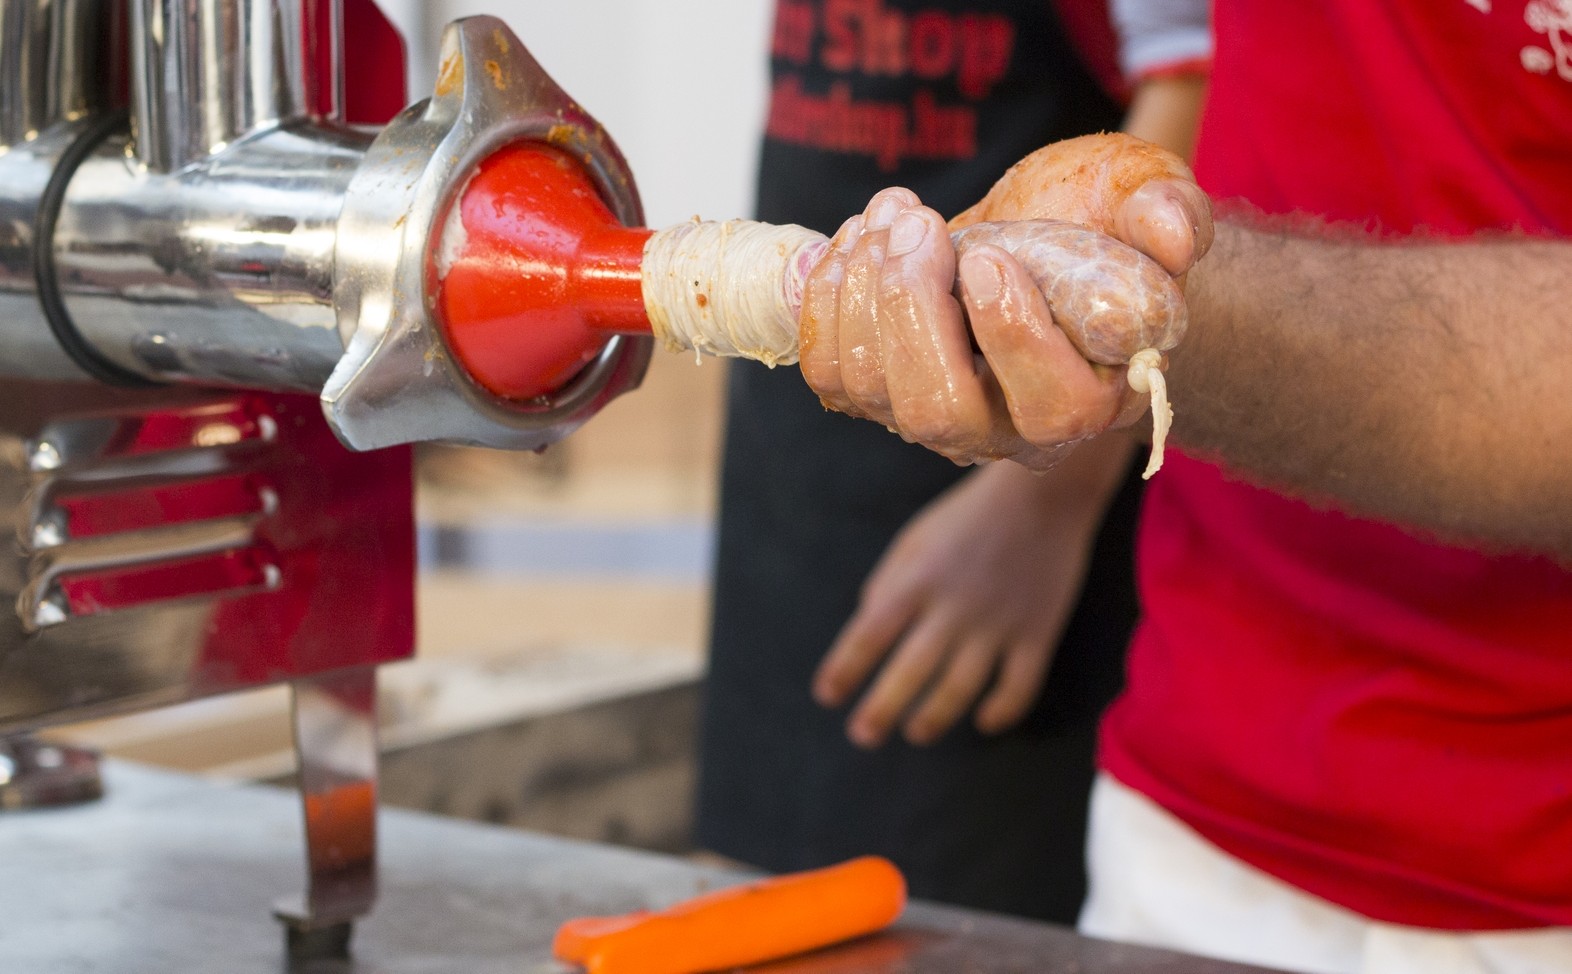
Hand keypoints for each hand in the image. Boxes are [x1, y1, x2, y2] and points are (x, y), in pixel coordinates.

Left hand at [798, 136, 1210, 468]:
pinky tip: (859, 240)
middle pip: (938, 412)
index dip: (1012, 334)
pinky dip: (827, 298)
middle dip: (911, 309)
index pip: (1053, 407)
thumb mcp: (1144, 197)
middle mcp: (1009, 430)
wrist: (1036, 237)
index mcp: (1093, 395)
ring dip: (863, 288)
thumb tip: (1173, 237)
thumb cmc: (1096, 226)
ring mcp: (936, 419)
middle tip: (919, 225)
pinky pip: (829, 371)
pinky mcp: (879, 395)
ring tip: (893, 214)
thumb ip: (1170, 211)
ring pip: (871, 390)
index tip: (987, 256)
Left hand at [812, 437, 1134, 747]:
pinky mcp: (1038, 633)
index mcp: (917, 580)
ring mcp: (998, 623)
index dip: (844, 669)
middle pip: (909, 672)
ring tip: (915, 732)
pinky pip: (1019, 687)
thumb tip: (866, 630)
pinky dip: (1001, 711)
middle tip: (863, 735)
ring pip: (960, 689)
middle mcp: (953, 607)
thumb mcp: (914, 540)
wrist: (1044, 494)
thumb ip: (887, 585)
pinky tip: (983, 721)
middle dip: (880, 709)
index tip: (827, 695)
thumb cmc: (967, 517)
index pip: (868, 635)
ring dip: (933, 718)